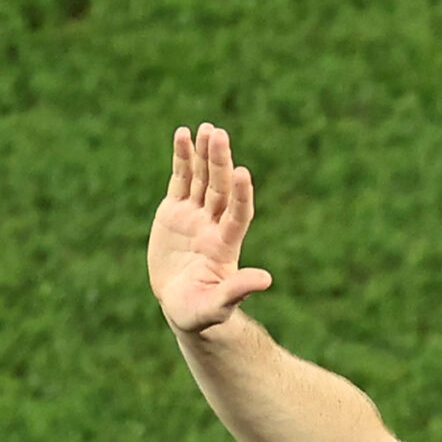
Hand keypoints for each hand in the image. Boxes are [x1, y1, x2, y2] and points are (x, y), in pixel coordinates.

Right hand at [148, 123, 273, 334]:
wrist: (183, 307)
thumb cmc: (201, 313)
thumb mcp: (217, 306)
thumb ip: (237, 291)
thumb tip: (266, 280)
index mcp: (225, 246)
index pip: (237, 214)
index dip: (241, 195)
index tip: (243, 173)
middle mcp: (213, 225)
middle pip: (219, 188)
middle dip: (219, 162)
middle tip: (219, 134)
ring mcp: (195, 216)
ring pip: (201, 178)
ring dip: (203, 154)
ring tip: (206, 128)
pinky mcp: (175, 212)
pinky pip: (180, 180)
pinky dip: (182, 158)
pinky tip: (183, 134)